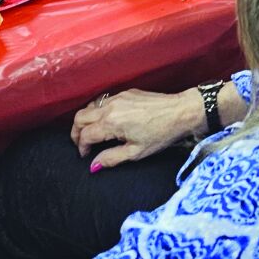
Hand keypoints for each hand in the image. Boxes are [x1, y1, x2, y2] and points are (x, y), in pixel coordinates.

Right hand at [72, 87, 209, 169]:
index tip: (85, 156)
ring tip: (92, 133)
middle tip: (82, 144)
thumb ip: (111, 158)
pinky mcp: (127, 92)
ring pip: (90, 106)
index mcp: (111, 122)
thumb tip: (93, 165)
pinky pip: (103, 100)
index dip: (81, 147)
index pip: (85, 135)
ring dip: (86, 119)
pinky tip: (106, 121)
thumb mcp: (136, 152)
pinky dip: (98, 110)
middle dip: (77, 132)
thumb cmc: (161, 133)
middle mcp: (111, 106)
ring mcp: (118, 96)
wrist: (182, 111)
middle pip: (80, 117)